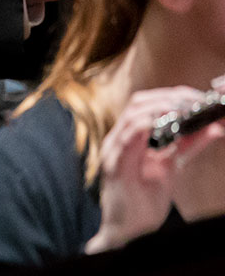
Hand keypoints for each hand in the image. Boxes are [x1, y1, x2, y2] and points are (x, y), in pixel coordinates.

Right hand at [86, 83, 224, 252]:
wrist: (129, 231)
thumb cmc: (144, 201)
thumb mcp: (170, 167)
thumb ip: (187, 146)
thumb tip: (212, 128)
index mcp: (128, 138)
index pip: (145, 104)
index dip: (171, 96)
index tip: (198, 98)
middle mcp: (117, 140)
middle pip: (138, 102)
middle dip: (170, 97)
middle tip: (198, 102)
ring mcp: (114, 152)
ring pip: (133, 115)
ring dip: (162, 108)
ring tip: (187, 111)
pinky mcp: (116, 167)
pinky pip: (129, 139)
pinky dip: (147, 126)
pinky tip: (165, 125)